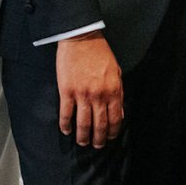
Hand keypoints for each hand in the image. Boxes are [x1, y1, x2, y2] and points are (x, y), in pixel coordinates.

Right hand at [56, 30, 123, 147]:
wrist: (82, 38)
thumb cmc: (100, 53)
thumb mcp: (116, 71)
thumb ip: (118, 93)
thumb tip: (120, 112)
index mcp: (113, 90)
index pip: (115, 118)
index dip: (112, 131)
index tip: (110, 138)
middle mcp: (99, 95)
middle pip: (99, 125)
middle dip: (98, 139)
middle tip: (96, 146)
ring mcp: (82, 94)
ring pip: (83, 123)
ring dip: (83, 137)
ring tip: (82, 142)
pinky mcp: (67, 91)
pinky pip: (66, 114)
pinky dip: (66, 125)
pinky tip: (66, 130)